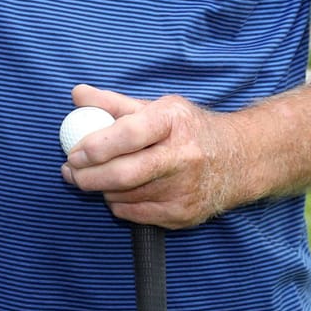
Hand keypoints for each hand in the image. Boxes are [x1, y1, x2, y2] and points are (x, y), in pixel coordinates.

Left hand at [59, 84, 243, 228]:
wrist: (240, 160)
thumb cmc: (189, 129)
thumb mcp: (157, 107)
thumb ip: (113, 103)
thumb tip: (77, 95)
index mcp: (173, 122)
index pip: (129, 134)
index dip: (96, 146)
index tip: (72, 152)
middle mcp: (183, 157)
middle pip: (125, 173)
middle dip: (88, 176)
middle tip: (69, 172)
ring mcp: (185, 189)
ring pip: (126, 196)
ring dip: (101, 189)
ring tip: (92, 178)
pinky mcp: (184, 214)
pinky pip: (136, 214)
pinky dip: (118, 204)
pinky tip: (117, 192)